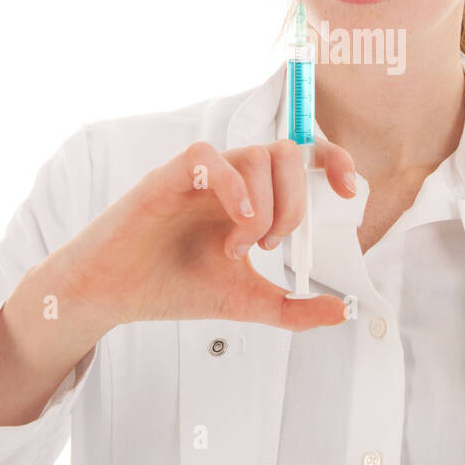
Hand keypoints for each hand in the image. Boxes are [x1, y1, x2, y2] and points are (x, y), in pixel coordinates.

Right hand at [56, 137, 356, 333]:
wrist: (116, 297)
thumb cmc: (174, 288)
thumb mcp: (246, 302)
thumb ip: (294, 307)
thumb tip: (343, 311)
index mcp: (251, 197)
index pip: (300, 160)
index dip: (333, 161)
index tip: (348, 193)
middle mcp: (230, 179)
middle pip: (285, 154)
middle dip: (293, 204)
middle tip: (270, 247)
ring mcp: (199, 176)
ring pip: (255, 156)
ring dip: (263, 209)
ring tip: (238, 249)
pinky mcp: (167, 177)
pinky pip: (207, 157)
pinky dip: (232, 187)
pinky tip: (235, 224)